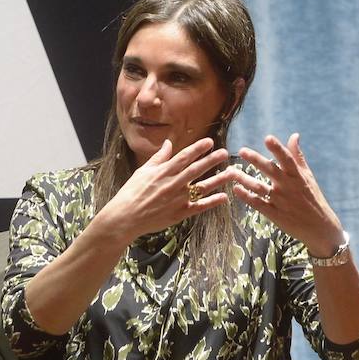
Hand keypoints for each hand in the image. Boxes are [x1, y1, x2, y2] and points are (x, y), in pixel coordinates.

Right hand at [97, 137, 237, 241]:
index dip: (198, 148)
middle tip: (225, 153)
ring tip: (232, 173)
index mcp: (163, 172)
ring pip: (202, 187)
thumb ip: (158, 158)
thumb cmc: (131, 193)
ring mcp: (178, 199)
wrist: (126, 217)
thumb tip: (168, 143)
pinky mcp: (180, 213)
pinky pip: (199, 207)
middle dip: (212, 160)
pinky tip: (224, 197)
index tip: (210, 141)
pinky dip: (212, 202)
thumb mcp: (142, 172)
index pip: (184, 157)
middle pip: (196, 169)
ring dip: (218, 179)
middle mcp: (173, 184)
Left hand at [230, 133, 345, 256]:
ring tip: (230, 171)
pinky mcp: (275, 215)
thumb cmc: (312, 198)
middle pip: (270, 171)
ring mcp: (281, 201)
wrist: (319, 227)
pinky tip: (235, 189)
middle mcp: (289, 187)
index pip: (287, 159)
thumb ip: (298, 156)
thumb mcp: (307, 176)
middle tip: (242, 150)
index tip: (268, 138)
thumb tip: (294, 135)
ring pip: (260, 188)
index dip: (278, 149)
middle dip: (256, 160)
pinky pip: (258, 204)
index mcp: (297, 176)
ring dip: (244, 179)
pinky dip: (246, 197)